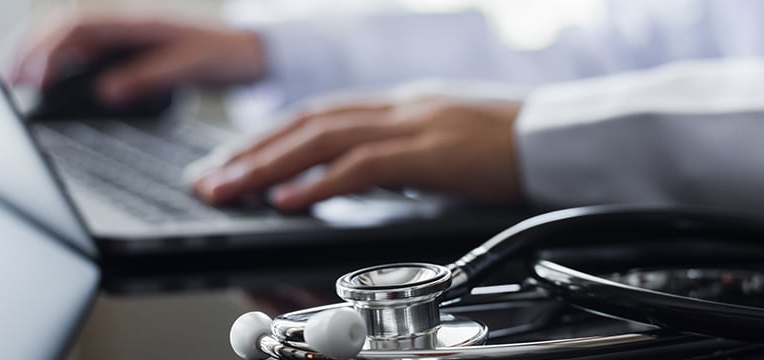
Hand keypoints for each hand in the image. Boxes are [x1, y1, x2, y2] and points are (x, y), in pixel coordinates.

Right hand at [10, 14, 264, 103]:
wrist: (258, 51)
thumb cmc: (230, 53)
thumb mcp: (194, 65)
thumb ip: (151, 75)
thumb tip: (107, 91)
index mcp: (140, 23)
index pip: (77, 26)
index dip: (47, 48)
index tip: (27, 75)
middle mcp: (130, 26)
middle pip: (65, 30)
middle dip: (32, 51)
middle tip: (9, 82)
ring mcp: (131, 38)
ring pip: (75, 41)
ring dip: (46, 58)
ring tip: (21, 84)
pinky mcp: (136, 53)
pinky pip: (92, 54)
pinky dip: (68, 67)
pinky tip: (58, 85)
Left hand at [192, 95, 523, 211]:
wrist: (555, 137)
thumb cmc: (506, 144)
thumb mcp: (441, 139)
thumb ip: (397, 150)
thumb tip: (357, 172)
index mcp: (396, 105)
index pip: (317, 114)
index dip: (268, 135)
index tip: (233, 158)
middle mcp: (395, 108)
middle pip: (305, 123)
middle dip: (250, 151)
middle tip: (208, 178)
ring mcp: (411, 125)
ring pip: (321, 139)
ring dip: (268, 165)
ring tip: (228, 189)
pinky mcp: (429, 153)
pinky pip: (362, 167)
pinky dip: (319, 183)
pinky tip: (288, 201)